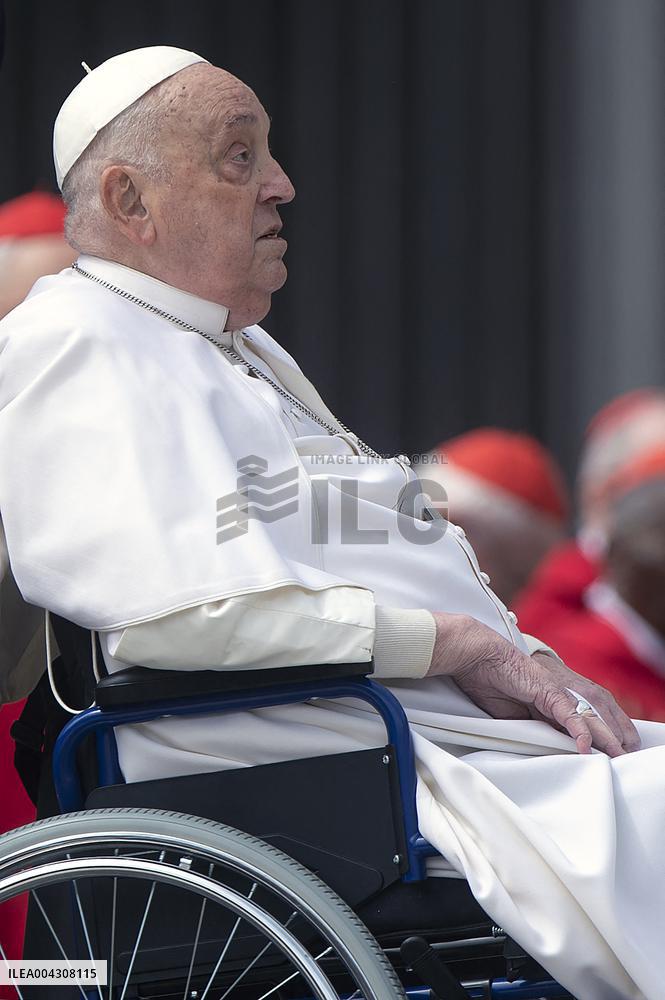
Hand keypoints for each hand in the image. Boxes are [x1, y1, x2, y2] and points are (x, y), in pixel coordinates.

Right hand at [429, 614, 640, 756]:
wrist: (475, 655)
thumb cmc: (486, 679)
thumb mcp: (509, 715)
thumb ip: (529, 727)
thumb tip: (542, 747)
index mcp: (549, 699)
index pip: (581, 720)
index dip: (597, 736)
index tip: (608, 754)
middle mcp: (558, 693)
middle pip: (593, 717)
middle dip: (611, 737)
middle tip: (624, 757)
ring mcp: (555, 689)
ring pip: (587, 715)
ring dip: (604, 736)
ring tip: (617, 754)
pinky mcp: (546, 689)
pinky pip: (567, 713)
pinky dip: (577, 729)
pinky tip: (585, 745)